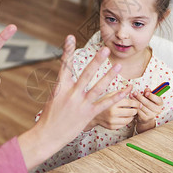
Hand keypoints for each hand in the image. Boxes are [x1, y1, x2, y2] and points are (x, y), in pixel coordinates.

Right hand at [18, 35, 130, 169]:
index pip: (65, 65)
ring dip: (109, 76)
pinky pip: (105, 104)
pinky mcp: (88, 114)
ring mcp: (80, 104)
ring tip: (118, 67)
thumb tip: (67, 73)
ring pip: (98, 88)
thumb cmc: (50, 115)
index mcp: (60, 87)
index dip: (67, 51)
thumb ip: (63, 85)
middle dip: (96, 61)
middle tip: (105, 49)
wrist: (47, 135)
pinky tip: (125, 91)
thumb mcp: (54, 97)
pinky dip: (116, 97)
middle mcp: (71, 94)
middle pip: (86, 74)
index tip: (70, 37)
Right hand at [84, 91, 138, 130]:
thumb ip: (122, 91)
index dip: (136, 103)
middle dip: (135, 110)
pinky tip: (123, 117)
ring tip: (130, 113)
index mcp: (112, 102)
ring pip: (129, 119)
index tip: (139, 103)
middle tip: (135, 109)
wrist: (92, 114)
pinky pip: (124, 124)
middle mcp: (112, 112)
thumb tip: (131, 86)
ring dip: (131, 116)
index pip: (129, 103)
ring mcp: (112, 120)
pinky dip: (126, 121)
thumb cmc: (102, 102)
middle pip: (131, 112)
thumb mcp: (110, 94)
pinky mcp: (112, 127)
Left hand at [132, 88, 162, 132]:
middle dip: (140, 97)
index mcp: (160, 103)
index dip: (152, 96)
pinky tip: (131, 103)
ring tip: (131, 96)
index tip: (145, 93)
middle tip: (134, 92)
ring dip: (135, 101)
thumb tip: (147, 89)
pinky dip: (134, 107)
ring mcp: (152, 115)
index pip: (158, 99)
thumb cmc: (147, 104)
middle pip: (148, 103)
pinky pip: (139, 111)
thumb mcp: (148, 97)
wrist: (145, 117)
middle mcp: (157, 110)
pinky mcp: (145, 118)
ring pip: (142, 107)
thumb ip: (148, 92)